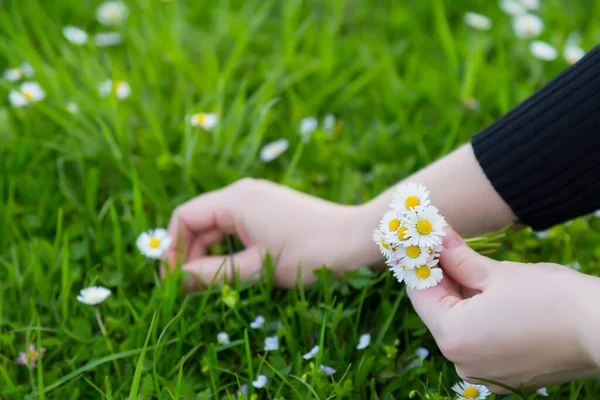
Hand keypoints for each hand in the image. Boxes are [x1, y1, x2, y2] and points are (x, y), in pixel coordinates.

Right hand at [164, 178, 373, 287]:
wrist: (357, 238)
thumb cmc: (310, 253)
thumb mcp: (258, 268)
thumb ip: (213, 274)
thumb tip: (178, 281)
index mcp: (235, 200)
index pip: (184, 217)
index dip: (172, 248)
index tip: (173, 280)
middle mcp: (243, 192)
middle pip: (199, 221)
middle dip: (190, 253)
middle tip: (190, 288)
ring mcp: (258, 198)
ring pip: (218, 225)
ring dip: (210, 252)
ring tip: (211, 283)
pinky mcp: (271, 208)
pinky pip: (237, 225)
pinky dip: (229, 246)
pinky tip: (234, 268)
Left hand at [408, 226, 599, 392]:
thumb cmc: (553, 300)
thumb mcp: (496, 273)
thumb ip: (457, 258)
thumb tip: (436, 238)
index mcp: (454, 338)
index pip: (421, 293)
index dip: (419, 261)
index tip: (419, 238)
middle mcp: (462, 363)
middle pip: (439, 310)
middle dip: (440, 275)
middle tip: (438, 242)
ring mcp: (483, 373)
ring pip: (458, 324)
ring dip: (458, 293)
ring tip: (460, 257)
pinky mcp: (503, 374)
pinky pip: (477, 338)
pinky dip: (476, 314)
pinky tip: (482, 286)